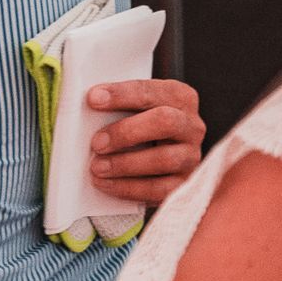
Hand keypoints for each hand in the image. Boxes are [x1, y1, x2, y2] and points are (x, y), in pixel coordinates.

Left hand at [85, 78, 203, 203]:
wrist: (160, 159)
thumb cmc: (141, 126)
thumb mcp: (135, 109)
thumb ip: (118, 105)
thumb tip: (90, 105)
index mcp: (179, 98)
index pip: (151, 91)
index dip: (121, 94)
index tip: (93, 99)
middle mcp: (191, 126)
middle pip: (164, 122)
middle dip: (126, 132)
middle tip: (97, 143)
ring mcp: (191, 156)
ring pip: (163, 159)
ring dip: (125, 164)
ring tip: (97, 167)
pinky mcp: (184, 184)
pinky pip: (159, 189)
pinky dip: (129, 188)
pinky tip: (107, 184)